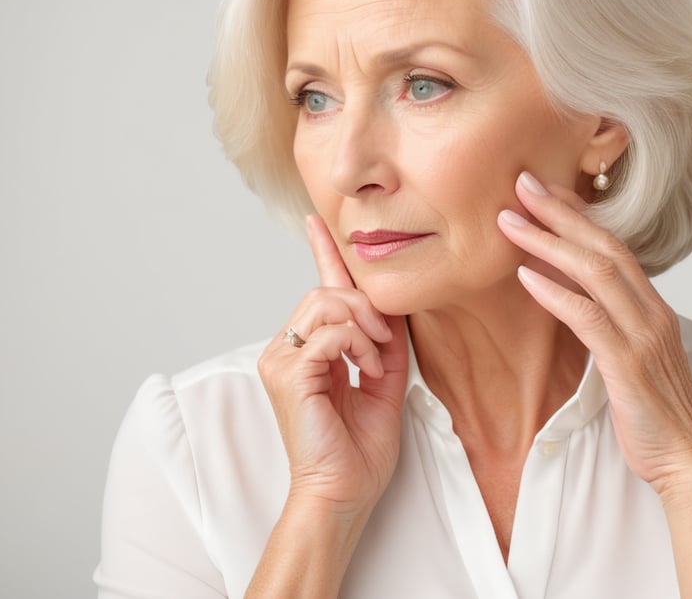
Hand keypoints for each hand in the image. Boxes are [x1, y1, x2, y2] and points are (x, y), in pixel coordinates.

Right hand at [257, 215, 408, 513]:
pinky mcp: (288, 374)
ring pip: (326, 303)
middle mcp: (287, 349)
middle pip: (326, 290)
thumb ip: (384, 340)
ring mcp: (281, 360)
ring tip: (375, 361)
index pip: (317, 289)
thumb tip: (390, 306)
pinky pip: (329, 332)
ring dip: (365, 326)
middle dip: (366, 305)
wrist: (344, 492)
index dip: (322, 252)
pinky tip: (366, 372)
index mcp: (308, 349)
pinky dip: (359, 346)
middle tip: (385, 341)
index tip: (318, 220)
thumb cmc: (359, 448)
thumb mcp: (383, 379)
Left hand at [497, 172, 691, 500]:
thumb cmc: (656, 413)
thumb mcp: (635, 359)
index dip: (579, 216)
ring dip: (549, 242)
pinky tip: (526, 276)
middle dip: (561, 211)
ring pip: (596, 272)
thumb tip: (576, 300)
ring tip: (510, 221)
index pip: (615, 247)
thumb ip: (612, 326)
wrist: (687, 459)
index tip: (546, 191)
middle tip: (523, 182)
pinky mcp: (629, 364)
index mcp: (653, 309)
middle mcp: (652, 313)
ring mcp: (643, 335)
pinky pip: (588, 317)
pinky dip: (556, 293)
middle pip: (605, 246)